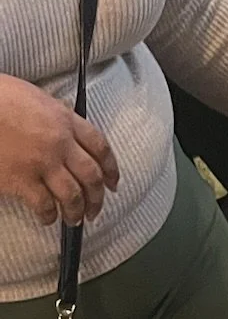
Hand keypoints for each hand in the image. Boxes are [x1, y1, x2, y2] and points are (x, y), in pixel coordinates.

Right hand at [0, 74, 119, 225]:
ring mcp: (42, 163)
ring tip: (74, 220)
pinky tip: (47, 218)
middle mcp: (60, 143)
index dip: (111, 169)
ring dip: (76, 212)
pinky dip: (49, 215)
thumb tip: (66, 129)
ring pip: (73, 195)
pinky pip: (44, 205)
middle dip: (97, 198)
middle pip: (91, 176)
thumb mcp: (34, 98)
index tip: (112, 183)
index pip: (99, 147)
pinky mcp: (22, 179)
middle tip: (94, 210)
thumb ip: (55, 116)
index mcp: (63, 119)